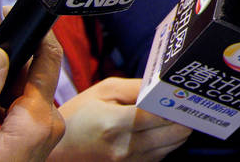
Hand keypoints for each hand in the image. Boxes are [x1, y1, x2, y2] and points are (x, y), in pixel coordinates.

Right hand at [50, 77, 190, 161]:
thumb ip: (137, 87)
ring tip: (169, 115)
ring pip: (171, 147)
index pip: (161, 116)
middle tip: (181, 104)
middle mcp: (125, 148)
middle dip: (182, 117)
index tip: (182, 93)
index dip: (176, 104)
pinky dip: (164, 143)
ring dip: (175, 131)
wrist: (57, 151)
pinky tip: (156, 130)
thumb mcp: (105, 91)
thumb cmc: (79, 116)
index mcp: (116, 124)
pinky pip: (160, 157)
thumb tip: (164, 86)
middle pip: (175, 135)